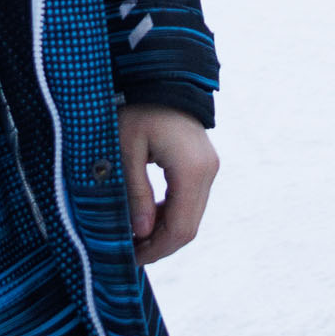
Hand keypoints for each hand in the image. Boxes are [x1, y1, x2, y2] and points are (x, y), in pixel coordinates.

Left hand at [122, 102, 218, 261]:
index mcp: (191, 169)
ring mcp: (208, 169)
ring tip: (131, 239)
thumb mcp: (125, 149)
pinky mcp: (203, 166)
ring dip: (162, 233)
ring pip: (190, 218)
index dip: (155, 249)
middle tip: (127, 254)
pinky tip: (144, 220)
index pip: (180, 228)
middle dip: (159, 246)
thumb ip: (135, 192)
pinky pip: (189, 202)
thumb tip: (141, 234)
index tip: (128, 258)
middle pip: (188, 228)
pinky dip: (168, 216)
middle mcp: (207, 171)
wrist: (160, 77)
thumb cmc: (136, 108)